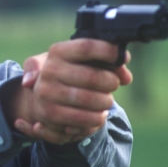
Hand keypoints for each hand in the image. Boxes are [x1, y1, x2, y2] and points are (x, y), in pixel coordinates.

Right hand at [12, 39, 131, 144]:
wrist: (41, 95)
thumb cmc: (69, 74)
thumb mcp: (81, 61)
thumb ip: (106, 62)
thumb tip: (126, 77)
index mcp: (58, 52)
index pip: (87, 47)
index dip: (109, 52)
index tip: (123, 58)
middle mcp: (49, 70)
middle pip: (93, 77)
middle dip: (111, 82)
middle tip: (113, 84)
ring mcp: (47, 93)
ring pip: (91, 100)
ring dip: (105, 102)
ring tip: (106, 101)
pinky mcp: (50, 114)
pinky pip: (85, 118)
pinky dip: (97, 118)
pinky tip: (99, 114)